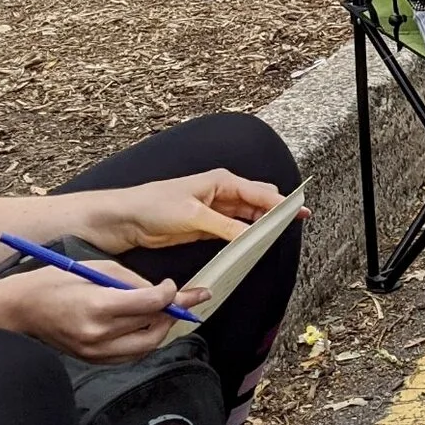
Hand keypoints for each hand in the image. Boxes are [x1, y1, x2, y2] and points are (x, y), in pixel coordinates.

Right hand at [0, 262, 208, 361]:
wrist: (23, 309)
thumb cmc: (56, 281)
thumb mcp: (96, 268)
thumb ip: (131, 281)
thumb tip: (159, 291)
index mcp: (99, 306)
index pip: (151, 304)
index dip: (171, 294)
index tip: (175, 285)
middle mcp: (100, 334)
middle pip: (154, 326)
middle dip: (174, 310)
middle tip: (186, 298)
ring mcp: (96, 351)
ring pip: (147, 344)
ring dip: (163, 327)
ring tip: (169, 310)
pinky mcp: (94, 360)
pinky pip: (132, 353)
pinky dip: (145, 339)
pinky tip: (147, 324)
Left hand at [85, 171, 293, 251]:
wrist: (124, 219)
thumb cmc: (153, 207)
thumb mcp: (194, 217)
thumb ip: (225, 226)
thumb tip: (250, 236)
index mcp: (221, 181)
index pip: (260, 192)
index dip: (282, 202)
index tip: (300, 212)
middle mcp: (221, 192)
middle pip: (258, 201)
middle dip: (277, 211)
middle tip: (296, 224)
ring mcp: (214, 210)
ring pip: (248, 216)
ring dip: (263, 224)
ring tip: (281, 235)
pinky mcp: (205, 226)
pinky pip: (234, 230)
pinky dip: (246, 235)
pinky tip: (255, 243)